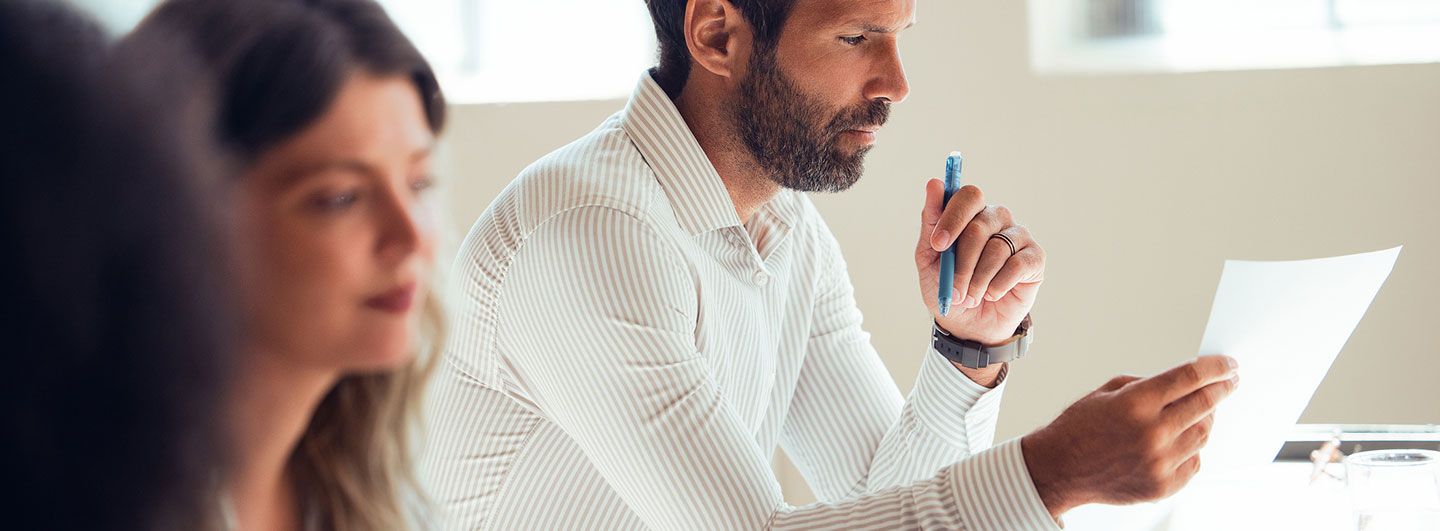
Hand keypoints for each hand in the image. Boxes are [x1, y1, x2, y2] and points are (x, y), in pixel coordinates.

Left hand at [915, 179, 1044, 344]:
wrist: (968, 325)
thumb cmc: (948, 287)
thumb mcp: (929, 258)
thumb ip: (930, 222)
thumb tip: (934, 183)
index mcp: (970, 213)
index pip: (968, 196)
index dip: (952, 217)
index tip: (938, 245)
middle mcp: (996, 219)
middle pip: (979, 225)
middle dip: (961, 262)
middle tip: (954, 289)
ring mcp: (1017, 236)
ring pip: (996, 249)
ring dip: (977, 280)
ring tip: (969, 298)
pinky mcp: (1034, 258)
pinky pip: (1016, 265)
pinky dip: (997, 285)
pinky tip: (991, 294)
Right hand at [1020, 355, 1240, 518]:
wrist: (1060, 469)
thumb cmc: (1079, 428)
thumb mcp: (1109, 392)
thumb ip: (1149, 385)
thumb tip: (1186, 383)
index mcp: (1136, 403)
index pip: (1190, 377)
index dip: (1215, 368)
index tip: (1228, 364)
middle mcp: (1151, 433)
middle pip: (1205, 404)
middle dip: (1222, 389)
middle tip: (1230, 382)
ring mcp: (1159, 463)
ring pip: (1204, 434)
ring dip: (1207, 418)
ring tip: (1200, 412)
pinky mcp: (1163, 485)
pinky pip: (1194, 461)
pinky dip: (1192, 447)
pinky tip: (1179, 440)